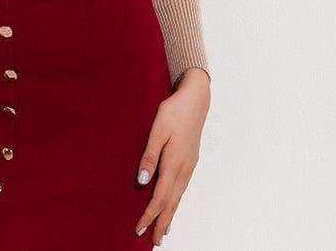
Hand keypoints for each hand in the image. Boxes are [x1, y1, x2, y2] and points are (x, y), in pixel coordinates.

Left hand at [134, 68, 210, 244]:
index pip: (160, 196)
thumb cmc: (173, 111)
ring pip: (178, 196)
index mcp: (174, 163)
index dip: (150, 214)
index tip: (140, 228)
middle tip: (154, 241)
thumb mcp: (157, 130)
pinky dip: (176, 201)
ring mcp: (189, 165)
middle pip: (172, 202)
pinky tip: (172, 203)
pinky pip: (182, 187)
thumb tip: (142, 180)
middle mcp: (184, 168)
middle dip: (162, 222)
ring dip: (170, 214)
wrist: (196, 99)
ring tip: (163, 230)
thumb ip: (149, 156)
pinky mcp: (191, 160)